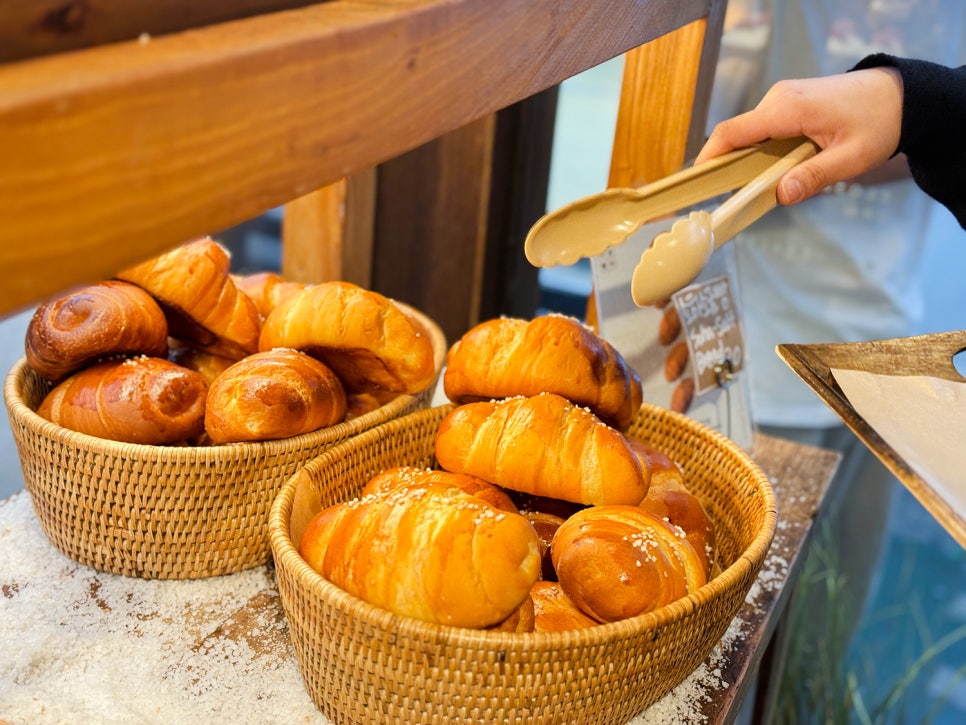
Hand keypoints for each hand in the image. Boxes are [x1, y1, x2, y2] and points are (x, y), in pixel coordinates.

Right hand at [695, 68, 903, 204]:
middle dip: (733, 168)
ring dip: (753, 161)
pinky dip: (765, 151)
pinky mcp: (789, 103)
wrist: (901, 94)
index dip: (709, 156)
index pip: (732, 131)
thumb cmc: (880, 122)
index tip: (696, 182)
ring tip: (770, 185)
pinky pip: (764, 130)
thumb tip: (780, 195)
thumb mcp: (852, 157)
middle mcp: (779, 99)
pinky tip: (782, 168)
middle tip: (738, 199)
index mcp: (788, 109)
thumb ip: (814, 177)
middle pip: (738, 137)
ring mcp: (783, 98)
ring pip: (751, 135)